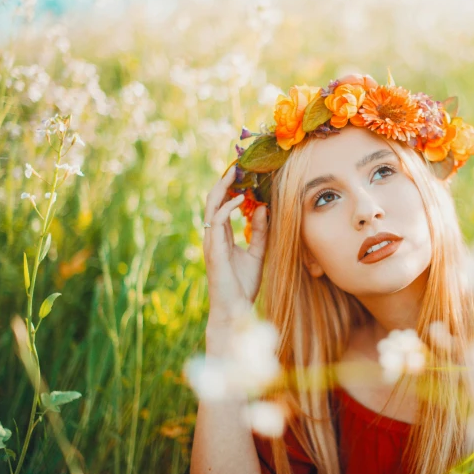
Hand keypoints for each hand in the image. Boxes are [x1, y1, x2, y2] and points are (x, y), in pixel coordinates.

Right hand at [202, 169, 268, 327]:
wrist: (236, 309)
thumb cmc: (244, 284)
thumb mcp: (258, 252)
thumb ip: (260, 231)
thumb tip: (263, 207)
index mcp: (222, 236)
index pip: (222, 205)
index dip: (230, 188)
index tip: (243, 172)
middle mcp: (214, 236)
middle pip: (213, 201)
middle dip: (224, 181)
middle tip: (237, 164)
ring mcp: (211, 242)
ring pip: (211, 206)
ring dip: (223, 188)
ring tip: (236, 173)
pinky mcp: (213, 249)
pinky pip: (216, 222)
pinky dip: (227, 207)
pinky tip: (240, 199)